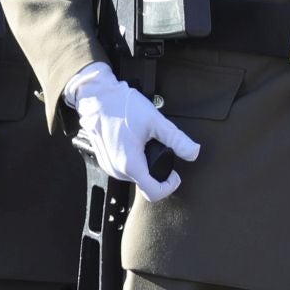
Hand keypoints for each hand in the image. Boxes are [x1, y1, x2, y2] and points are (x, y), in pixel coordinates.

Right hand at [68, 64, 198, 201]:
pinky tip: (133, 144)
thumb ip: (177, 139)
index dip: (170, 186)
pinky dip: (133, 161)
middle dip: (157, 171)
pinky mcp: (104, 160)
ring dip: (144, 166)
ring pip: (134, 177)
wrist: (96, 96)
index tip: (174, 174)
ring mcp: (108, 165)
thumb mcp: (155, 121)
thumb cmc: (121, 106)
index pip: (154, 193)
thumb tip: (193, 153)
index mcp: (130, 164)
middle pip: (145, 183)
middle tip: (159, 149)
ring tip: (144, 144)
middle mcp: (116, 169)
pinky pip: (123, 169)